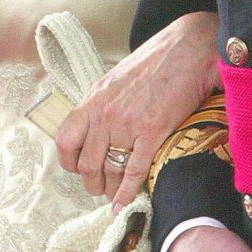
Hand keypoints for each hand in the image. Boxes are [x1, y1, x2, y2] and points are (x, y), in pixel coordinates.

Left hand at [56, 11, 218, 208]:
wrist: (186, 48)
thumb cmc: (156, 61)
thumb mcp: (117, 80)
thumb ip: (106, 104)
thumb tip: (102, 129)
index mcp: (94, 99)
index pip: (65, 140)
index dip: (69, 162)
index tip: (78, 169)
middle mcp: (105, 114)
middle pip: (86, 163)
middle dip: (92, 183)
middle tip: (100, 188)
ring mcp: (127, 124)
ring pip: (109, 170)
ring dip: (110, 189)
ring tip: (114, 196)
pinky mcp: (152, 131)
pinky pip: (134, 171)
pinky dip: (128, 192)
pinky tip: (125, 204)